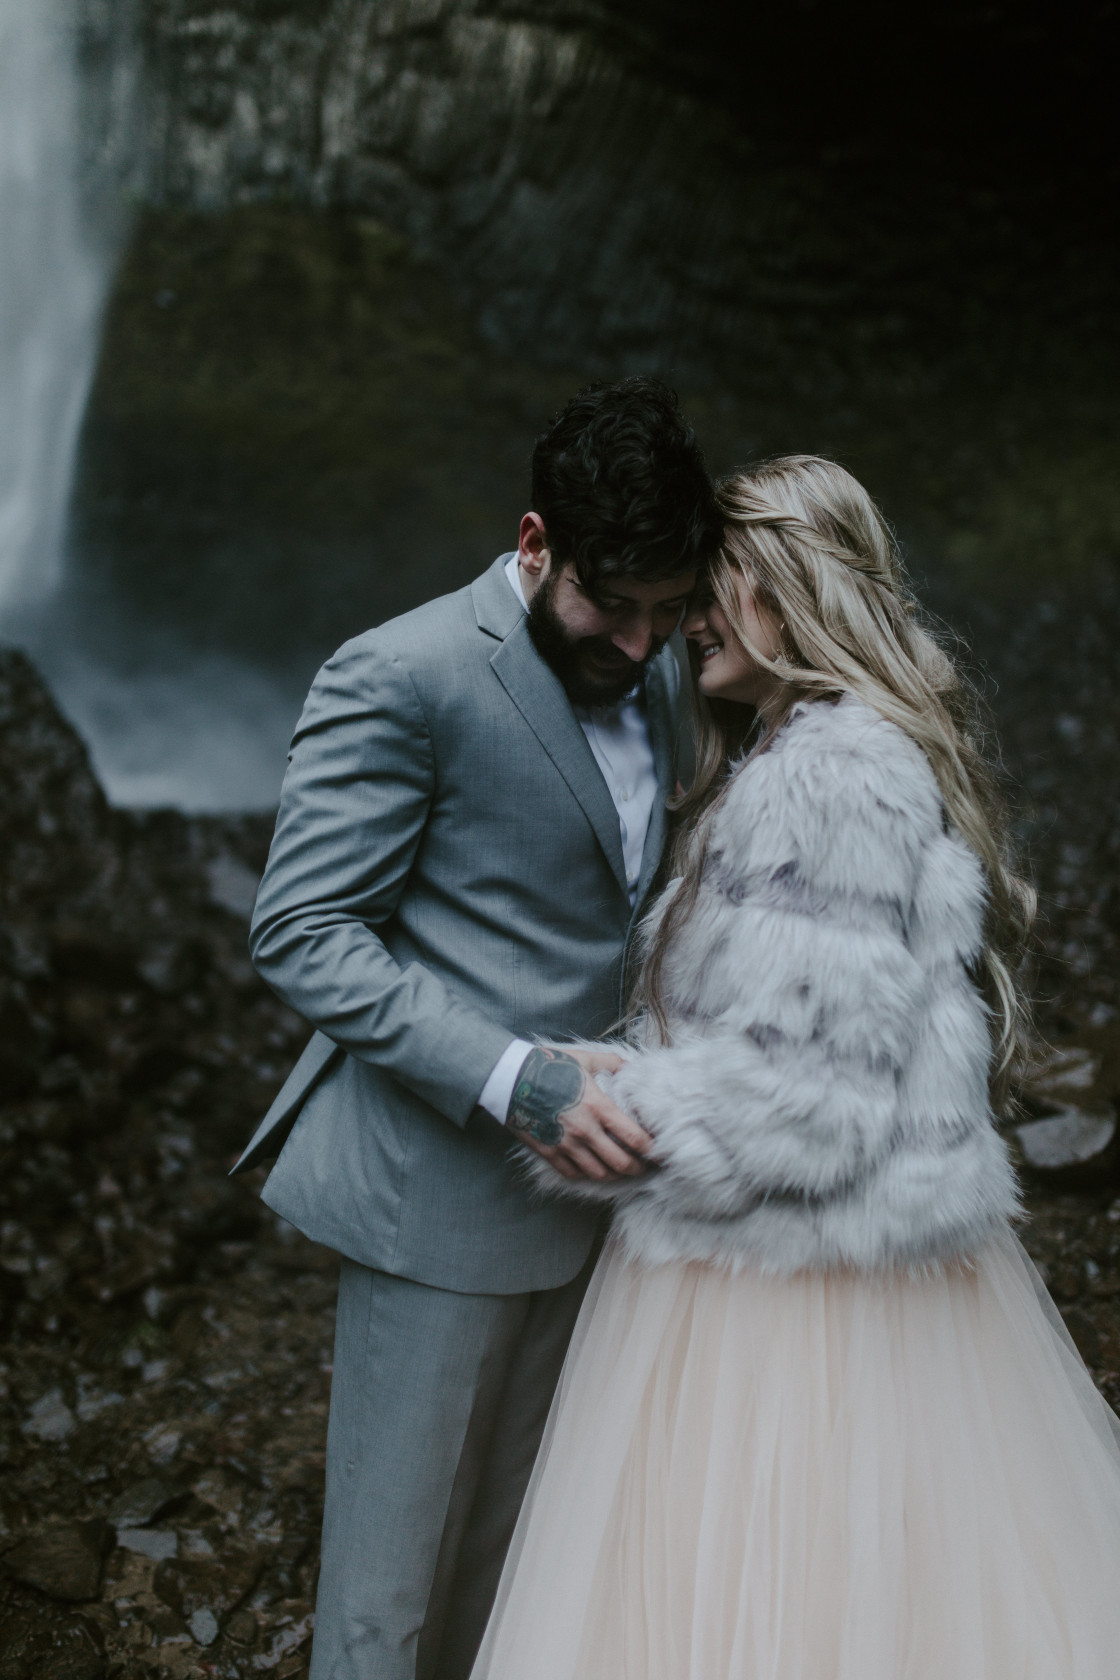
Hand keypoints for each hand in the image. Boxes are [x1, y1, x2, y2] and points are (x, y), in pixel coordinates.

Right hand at [507, 1046, 653, 1182]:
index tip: (659, 1151)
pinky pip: (574, 1174)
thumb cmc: (549, 1066)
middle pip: (621, 1163)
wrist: (510, 1079)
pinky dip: (589, 1175)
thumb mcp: (585, 1059)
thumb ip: (612, 1062)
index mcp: (598, 1107)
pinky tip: (596, 1169)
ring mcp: (566, 1145)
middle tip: (647, 1166)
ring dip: (616, 1175)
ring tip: (624, 1170)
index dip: (651, 1149)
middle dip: (639, 1168)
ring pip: (600, 1173)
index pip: (634, 1138)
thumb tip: (632, 1066)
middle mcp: (585, 1130)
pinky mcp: (549, 1153)